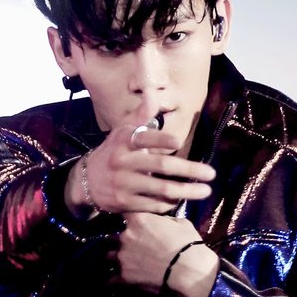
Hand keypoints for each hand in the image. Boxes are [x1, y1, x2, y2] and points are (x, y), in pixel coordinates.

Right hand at [64, 99, 215, 214]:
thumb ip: (140, 114)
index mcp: (124, 141)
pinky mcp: (124, 202)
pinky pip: (152, 204)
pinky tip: (181, 200)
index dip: (161, 140)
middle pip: (160, 166)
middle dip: (188, 170)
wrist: (86, 180)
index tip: (179, 143)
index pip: (144, 139)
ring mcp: (123, 184)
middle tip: (211, 173)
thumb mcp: (122, 130)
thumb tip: (152, 92)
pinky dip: (168, 203)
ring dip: (185, 191)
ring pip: (160, 189)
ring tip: (205, 191)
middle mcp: (122, 162)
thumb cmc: (113, 151)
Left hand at [115, 213, 218, 296]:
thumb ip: (164, 220)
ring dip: (117, 257)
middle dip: (122, 240)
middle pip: (115, 235)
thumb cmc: (188, 243)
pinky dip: (115, 278)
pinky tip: (118, 280)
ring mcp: (122, 256)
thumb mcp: (180, 223)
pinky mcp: (123, 276)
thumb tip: (161, 222)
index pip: (123, 213)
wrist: (189, 271)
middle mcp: (125, 235)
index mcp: (138, 219)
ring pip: (110, 255)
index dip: (127, 219)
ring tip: (125, 262)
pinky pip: (112, 278)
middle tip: (132, 245)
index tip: (131, 223)